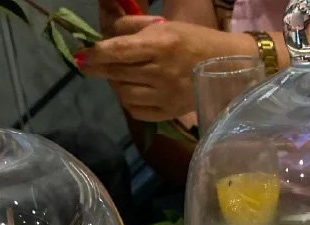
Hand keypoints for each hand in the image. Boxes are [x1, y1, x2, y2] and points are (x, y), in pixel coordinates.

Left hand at [78, 15, 248, 121]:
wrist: (227, 66)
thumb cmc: (192, 41)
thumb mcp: (163, 27)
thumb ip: (132, 29)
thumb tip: (104, 36)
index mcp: (161, 45)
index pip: (119, 51)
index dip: (96, 54)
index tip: (82, 56)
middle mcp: (161, 72)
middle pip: (118, 74)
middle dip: (100, 69)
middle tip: (90, 65)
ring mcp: (165, 96)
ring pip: (124, 94)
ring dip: (115, 85)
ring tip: (117, 77)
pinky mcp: (170, 113)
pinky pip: (137, 111)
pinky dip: (128, 102)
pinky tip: (131, 92)